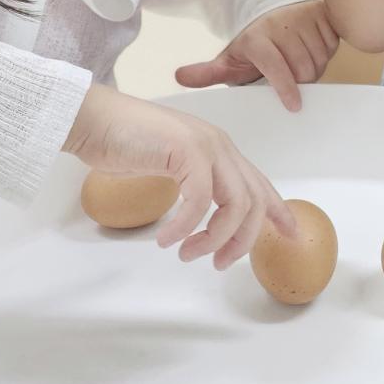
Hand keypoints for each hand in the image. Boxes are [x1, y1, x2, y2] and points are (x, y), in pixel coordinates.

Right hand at [63, 84, 296, 268]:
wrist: (93, 119)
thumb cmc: (124, 143)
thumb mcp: (170, 167)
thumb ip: (194, 183)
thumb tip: (205, 217)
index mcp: (219, 149)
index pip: (260, 183)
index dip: (278, 210)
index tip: (290, 234)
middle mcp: (220, 146)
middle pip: (254, 201)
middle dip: (242, 240)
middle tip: (219, 264)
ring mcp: (205, 145)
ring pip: (235, 204)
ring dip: (214, 238)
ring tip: (188, 254)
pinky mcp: (186, 151)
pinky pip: (199, 201)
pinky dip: (185, 226)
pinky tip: (166, 239)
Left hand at [173, 0, 337, 111]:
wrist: (276, 13)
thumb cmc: (253, 45)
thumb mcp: (230, 59)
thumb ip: (208, 72)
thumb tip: (179, 77)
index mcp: (257, 37)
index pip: (275, 65)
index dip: (285, 87)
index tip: (293, 106)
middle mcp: (281, 24)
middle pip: (303, 69)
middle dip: (300, 81)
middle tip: (289, 78)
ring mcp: (303, 16)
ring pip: (320, 59)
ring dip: (314, 68)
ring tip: (298, 62)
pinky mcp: (323, 13)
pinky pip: (332, 45)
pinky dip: (325, 52)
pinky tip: (311, 48)